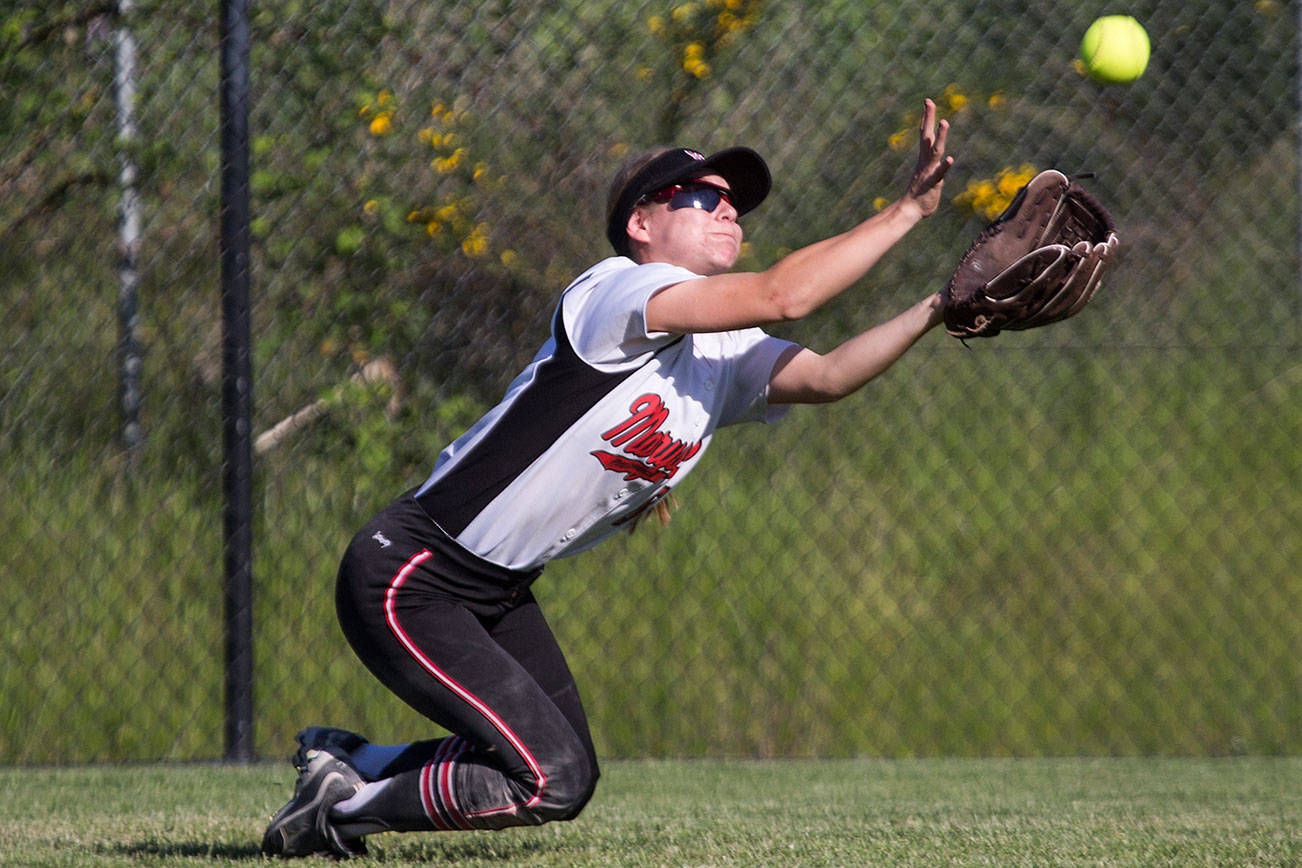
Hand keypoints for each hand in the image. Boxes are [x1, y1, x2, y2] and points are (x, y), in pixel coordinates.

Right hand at [902, 98, 952, 218]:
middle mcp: (925, 162)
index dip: (926, 118)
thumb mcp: (928, 176)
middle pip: (927, 136)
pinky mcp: (932, 184)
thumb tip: (942, 163)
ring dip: (940, 137)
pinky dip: (944, 167)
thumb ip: (936, 168)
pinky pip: (939, 174)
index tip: (927, 102)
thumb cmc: (920, 195)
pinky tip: (950, 159)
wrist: (910, 212)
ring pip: (935, 151)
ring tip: (944, 122)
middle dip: (928, 119)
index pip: (924, 134)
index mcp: (924, 159)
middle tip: (929, 102)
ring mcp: (928, 172)